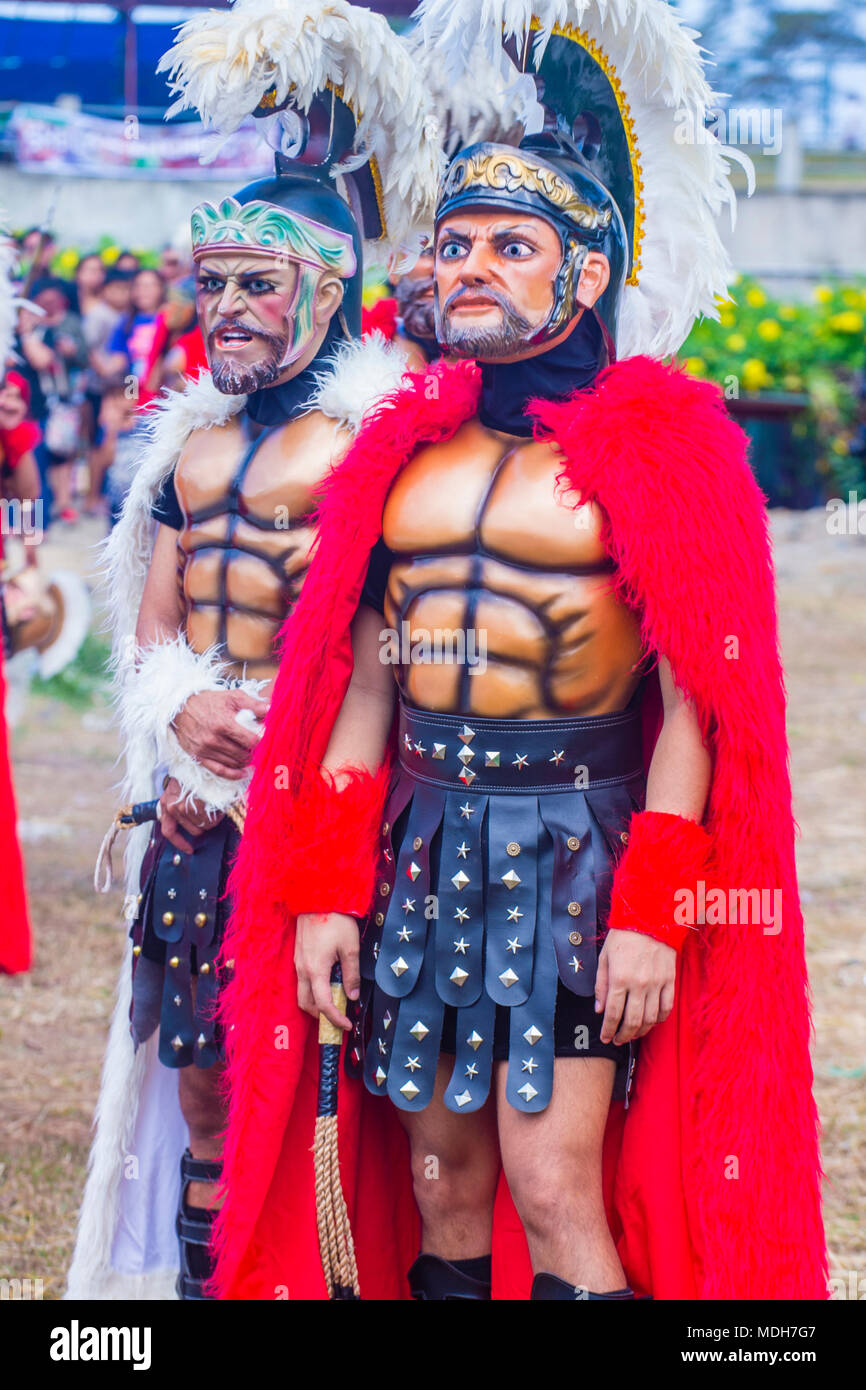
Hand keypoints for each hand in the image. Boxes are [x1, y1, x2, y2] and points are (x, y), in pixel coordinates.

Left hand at [159, 776, 222, 853]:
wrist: (200, 758)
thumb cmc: (194, 774)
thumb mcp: (182, 788)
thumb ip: (183, 808)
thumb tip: (196, 826)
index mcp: (166, 804)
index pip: (168, 831)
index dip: (180, 843)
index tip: (190, 850)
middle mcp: (171, 806)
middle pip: (193, 830)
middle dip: (205, 824)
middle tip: (212, 812)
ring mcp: (182, 805)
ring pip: (204, 826)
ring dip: (213, 818)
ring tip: (216, 804)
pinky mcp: (194, 803)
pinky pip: (210, 820)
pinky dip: (217, 815)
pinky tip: (219, 804)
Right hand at [172, 689, 268, 779]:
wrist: (180, 708)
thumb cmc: (209, 701)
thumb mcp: (232, 696)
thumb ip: (253, 704)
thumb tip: (271, 710)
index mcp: (223, 723)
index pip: (250, 740)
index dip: (262, 741)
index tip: (267, 738)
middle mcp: (213, 739)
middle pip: (244, 754)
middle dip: (254, 751)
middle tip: (257, 745)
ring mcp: (205, 750)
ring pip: (234, 763)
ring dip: (245, 760)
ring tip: (250, 752)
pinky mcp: (199, 757)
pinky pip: (220, 771)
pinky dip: (233, 774)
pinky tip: (243, 772)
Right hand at [295, 912, 360, 1031]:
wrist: (317, 897)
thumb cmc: (336, 920)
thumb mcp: (350, 948)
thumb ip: (351, 974)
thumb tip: (352, 996)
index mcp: (316, 971)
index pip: (323, 1005)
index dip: (335, 1018)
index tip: (347, 1025)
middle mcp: (302, 970)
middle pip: (306, 1004)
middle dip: (321, 1015)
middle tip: (338, 1018)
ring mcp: (298, 962)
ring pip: (302, 993)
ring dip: (316, 1003)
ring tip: (334, 1002)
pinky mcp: (298, 955)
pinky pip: (302, 980)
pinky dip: (313, 989)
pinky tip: (327, 983)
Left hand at [595, 928, 675, 1045]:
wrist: (650, 918)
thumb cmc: (624, 936)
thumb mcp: (604, 957)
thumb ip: (601, 985)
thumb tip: (599, 1009)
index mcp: (619, 978)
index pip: (613, 1014)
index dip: (608, 1030)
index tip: (605, 1037)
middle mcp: (639, 984)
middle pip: (632, 1021)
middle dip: (623, 1036)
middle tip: (617, 1040)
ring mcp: (657, 984)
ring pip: (651, 1019)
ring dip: (641, 1031)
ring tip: (633, 1034)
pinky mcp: (670, 980)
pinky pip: (666, 1007)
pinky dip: (659, 1020)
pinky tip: (652, 1022)